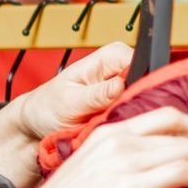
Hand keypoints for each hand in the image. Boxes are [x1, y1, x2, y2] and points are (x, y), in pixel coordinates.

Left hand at [0, 44, 132, 187]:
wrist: (37, 124)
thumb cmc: (47, 106)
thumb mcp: (69, 101)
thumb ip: (96, 94)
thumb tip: (120, 85)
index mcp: (110, 56)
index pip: (142, 63)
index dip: (140, 84)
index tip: (127, 103)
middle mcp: (123, 70)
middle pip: (149, 85)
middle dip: (135, 104)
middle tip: (111, 119)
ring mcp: (127, 91)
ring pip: (146, 104)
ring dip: (130, 118)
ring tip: (105, 125)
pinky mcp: (126, 109)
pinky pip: (138, 118)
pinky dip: (127, 126)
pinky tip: (112, 130)